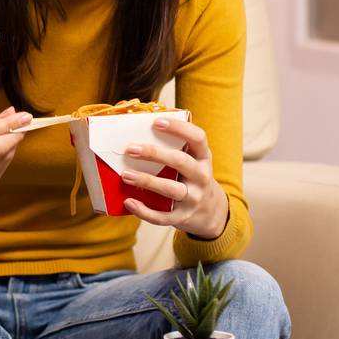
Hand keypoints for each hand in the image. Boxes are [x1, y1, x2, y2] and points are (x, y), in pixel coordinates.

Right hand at [0, 107, 33, 211]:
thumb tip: (11, 112)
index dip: (6, 124)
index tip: (23, 115)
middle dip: (14, 134)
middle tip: (26, 123)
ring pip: (3, 158)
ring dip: (13, 143)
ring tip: (15, 132)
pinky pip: (3, 167)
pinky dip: (8, 154)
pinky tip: (7, 147)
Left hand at [119, 118, 228, 238]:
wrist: (212, 213)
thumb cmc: (192, 178)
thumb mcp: (193, 162)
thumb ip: (176, 149)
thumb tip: (138, 134)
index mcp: (203, 158)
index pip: (197, 138)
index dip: (179, 128)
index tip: (157, 122)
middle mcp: (202, 177)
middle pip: (180, 161)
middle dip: (154, 153)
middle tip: (130, 149)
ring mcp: (194, 198)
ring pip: (170, 189)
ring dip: (146, 181)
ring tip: (126, 175)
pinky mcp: (184, 217)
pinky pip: (163, 216)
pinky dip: (144, 211)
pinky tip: (129, 202)